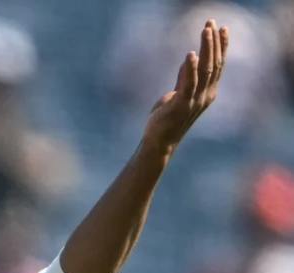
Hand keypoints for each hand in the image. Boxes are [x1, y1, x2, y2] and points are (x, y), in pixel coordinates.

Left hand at [142, 20, 228, 151]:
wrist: (159, 141)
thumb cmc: (168, 118)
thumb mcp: (178, 94)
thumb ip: (185, 78)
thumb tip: (191, 60)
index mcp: (207, 92)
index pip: (219, 65)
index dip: (221, 47)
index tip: (222, 28)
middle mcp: (205, 95)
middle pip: (215, 64)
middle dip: (215, 42)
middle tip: (212, 23)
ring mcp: (195, 101)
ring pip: (206, 70)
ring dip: (206, 49)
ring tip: (205, 31)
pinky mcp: (180, 105)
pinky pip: (188, 84)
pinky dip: (190, 68)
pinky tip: (191, 54)